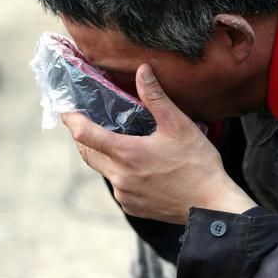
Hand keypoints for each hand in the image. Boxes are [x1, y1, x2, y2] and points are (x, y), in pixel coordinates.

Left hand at [61, 64, 256, 223]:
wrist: (212, 205)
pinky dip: (121, 174)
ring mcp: (125, 195)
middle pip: (88, 153)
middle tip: (87, 122)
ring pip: (104, 170)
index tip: (66, 109)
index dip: (71, 119)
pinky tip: (138, 167)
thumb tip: (142, 70)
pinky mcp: (133, 207)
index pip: (84, 133)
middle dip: (83, 137)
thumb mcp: (179, 126)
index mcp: (126, 153)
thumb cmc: (198, 164)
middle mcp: (119, 177)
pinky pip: (118, 187)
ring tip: (118, 143)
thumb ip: (155, 98)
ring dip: (105, 156)